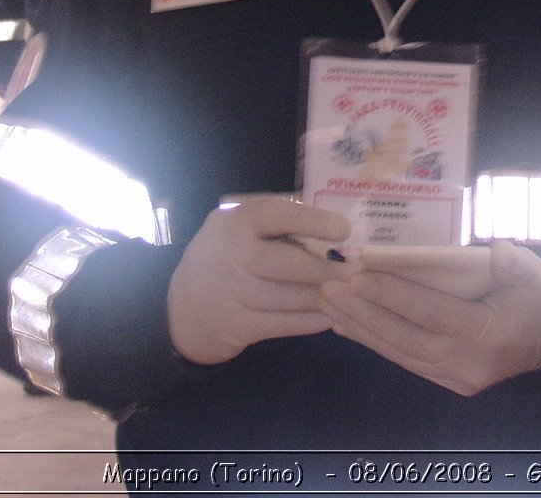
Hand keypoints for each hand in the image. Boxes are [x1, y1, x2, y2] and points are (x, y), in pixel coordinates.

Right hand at [167, 195, 352, 365]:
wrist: (184, 307)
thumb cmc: (227, 256)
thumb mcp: (238, 227)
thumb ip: (276, 221)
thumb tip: (333, 221)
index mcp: (235, 221)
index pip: (279, 215)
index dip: (314, 221)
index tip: (345, 230)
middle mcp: (231, 255)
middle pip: (289, 264)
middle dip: (327, 269)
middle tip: (356, 271)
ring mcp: (232, 293)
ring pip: (291, 297)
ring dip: (326, 296)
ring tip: (351, 293)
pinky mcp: (238, 326)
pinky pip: (284, 324)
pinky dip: (312, 321)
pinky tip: (332, 316)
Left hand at [320, 239, 540, 395]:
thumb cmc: (538, 298)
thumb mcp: (533, 273)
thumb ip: (513, 262)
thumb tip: (497, 251)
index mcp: (487, 334)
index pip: (431, 313)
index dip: (393, 295)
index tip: (358, 275)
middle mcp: (465, 363)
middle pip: (404, 337)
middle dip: (362, 312)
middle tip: (328, 287)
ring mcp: (453, 377)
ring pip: (397, 352)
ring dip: (360, 328)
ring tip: (327, 304)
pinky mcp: (445, 380)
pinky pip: (403, 360)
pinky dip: (373, 342)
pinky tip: (347, 327)